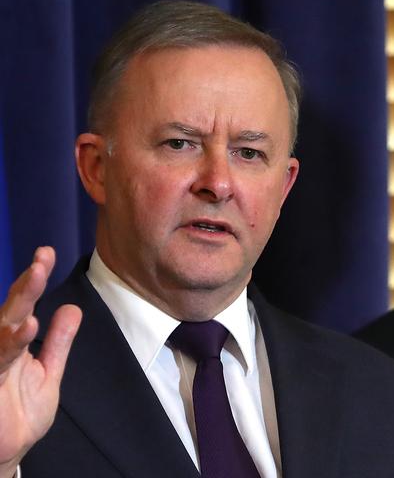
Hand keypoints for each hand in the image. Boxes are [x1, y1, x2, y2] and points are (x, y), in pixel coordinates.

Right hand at [0, 247, 81, 477]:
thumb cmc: (20, 414)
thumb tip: (71, 308)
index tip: (46, 253)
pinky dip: (11, 345)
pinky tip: (26, 328)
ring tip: (36, 283)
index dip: (33, 280)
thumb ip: (58, 342)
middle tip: (41, 261)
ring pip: (0, 334)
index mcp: (12, 344)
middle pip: (9, 313)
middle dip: (26, 286)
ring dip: (17, 310)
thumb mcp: (48, 374)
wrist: (6, 455)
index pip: (22, 305)